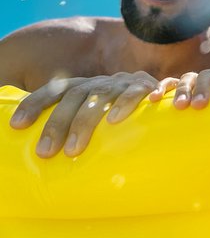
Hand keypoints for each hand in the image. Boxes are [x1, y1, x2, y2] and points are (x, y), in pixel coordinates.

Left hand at [9, 72, 158, 157]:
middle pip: (74, 96)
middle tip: (45, 153)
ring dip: (83, 122)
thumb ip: (78, 126)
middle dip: (56, 123)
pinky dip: (125, 104)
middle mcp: (101, 83)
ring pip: (98, 96)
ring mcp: (123, 83)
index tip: (16, 125)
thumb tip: (46, 154)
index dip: (35, 103)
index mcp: (86, 87)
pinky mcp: (146, 87)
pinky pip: (134, 92)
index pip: (56, 89)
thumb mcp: (99, 116)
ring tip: (72, 150)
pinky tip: (115, 121)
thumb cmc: (125, 117)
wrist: (167, 96)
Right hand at [149, 66, 209, 108]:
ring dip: (183, 90)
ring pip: (188, 79)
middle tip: (200, 105)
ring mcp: (196, 83)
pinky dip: (161, 89)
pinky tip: (153, 99)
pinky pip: (168, 85)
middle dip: (204, 88)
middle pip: (209, 76)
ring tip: (180, 106)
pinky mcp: (179, 91)